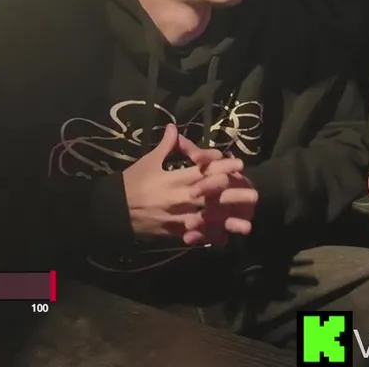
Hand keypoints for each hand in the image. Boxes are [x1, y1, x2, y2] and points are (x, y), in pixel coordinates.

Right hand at [121, 124, 252, 243]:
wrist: (113, 211)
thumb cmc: (132, 183)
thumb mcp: (148, 162)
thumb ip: (165, 146)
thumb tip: (173, 127)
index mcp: (175, 179)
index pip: (203, 172)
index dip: (222, 167)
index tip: (240, 165)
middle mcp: (180, 199)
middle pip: (212, 198)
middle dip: (234, 198)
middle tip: (255, 196)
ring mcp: (177, 218)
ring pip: (208, 220)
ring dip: (228, 223)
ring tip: (247, 226)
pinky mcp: (173, 232)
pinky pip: (195, 235)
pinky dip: (209, 238)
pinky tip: (225, 240)